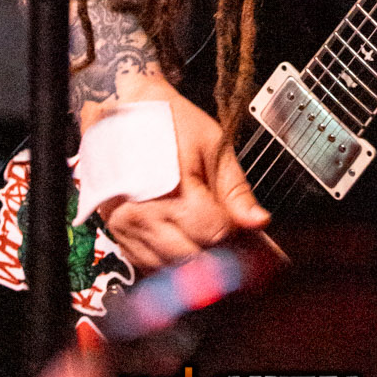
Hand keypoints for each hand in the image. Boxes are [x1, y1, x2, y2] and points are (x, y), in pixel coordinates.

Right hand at [91, 88, 273, 272]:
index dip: (238, 237)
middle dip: (218, 256)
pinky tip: (182, 246)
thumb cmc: (170, 121)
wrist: (123, 107)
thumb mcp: (213, 144)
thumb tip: (260, 223)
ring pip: (170, 270)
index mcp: (174, 188)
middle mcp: (145, 213)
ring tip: (209, 244)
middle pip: (193, 259)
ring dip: (194, 265)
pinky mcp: (117, 233)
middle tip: (233, 243)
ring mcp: (127, 226)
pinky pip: (148, 266)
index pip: (215, 234)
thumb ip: (236, 189)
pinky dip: (169, 264)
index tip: (250, 235)